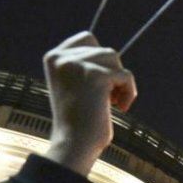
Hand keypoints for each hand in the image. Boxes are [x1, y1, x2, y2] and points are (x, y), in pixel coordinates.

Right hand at [42, 32, 135, 175]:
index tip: (101, 84)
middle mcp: (61, 57)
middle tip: (108, 97)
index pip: (87, 38)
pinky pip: (125, 75)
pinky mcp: (95, 76)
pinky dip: (129, 92)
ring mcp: (77, 65)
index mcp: (53, 57)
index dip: (101, 59)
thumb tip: (109, 54)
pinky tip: (121, 108)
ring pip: (115, 59)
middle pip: (105, 50)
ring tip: (113, 102)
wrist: (73, 144)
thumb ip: (86, 65)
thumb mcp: (77, 85)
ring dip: (120, 82)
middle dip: (112, 73)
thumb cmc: (79, 120)